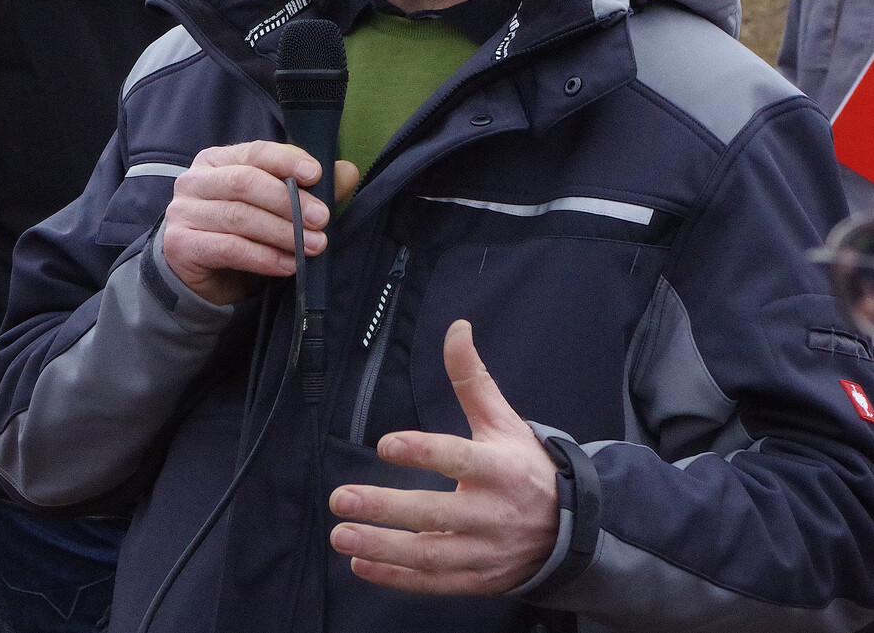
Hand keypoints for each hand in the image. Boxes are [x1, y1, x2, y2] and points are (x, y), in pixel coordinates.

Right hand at [163, 140, 358, 305]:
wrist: (203, 278)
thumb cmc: (243, 233)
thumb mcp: (276, 208)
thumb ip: (309, 188)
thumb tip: (347, 172)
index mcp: (218, 160)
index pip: (255, 151)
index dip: (286, 161)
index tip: (316, 174)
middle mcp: (195, 180)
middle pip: (245, 183)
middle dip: (289, 201)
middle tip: (322, 219)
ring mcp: (183, 212)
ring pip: (239, 217)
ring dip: (283, 233)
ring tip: (314, 246)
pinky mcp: (180, 244)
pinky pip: (229, 248)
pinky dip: (264, 257)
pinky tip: (289, 265)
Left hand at [329, 319, 559, 594]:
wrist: (570, 530)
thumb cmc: (524, 465)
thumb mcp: (501, 419)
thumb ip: (472, 377)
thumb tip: (456, 328)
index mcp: (500, 469)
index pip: (458, 459)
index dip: (423, 452)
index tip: (387, 444)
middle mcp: (492, 513)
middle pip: (434, 514)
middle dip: (385, 508)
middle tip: (341, 499)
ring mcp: (485, 551)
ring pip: (429, 555)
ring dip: (382, 547)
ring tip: (340, 534)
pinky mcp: (478, 579)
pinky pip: (434, 582)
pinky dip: (396, 578)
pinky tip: (361, 563)